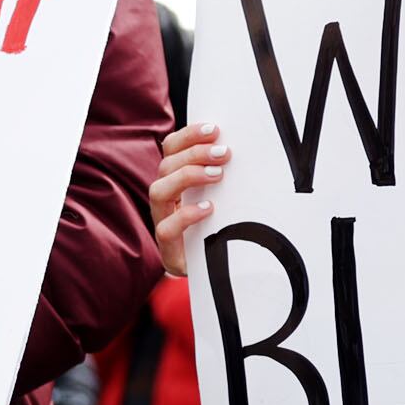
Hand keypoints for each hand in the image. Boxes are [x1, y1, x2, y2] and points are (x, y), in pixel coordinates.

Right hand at [150, 121, 226, 278]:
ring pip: (158, 191)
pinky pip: (166, 229)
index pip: (171, 149)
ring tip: (218, 175)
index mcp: (175, 181)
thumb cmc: (222, 229)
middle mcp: (164, 201)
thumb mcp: (226, 198)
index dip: (188, 136)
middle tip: (225, 153)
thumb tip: (245, 147)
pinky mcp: (169, 252)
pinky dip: (186, 215)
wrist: (217, 275)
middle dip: (195, 154)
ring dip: (187, 177)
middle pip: (166, 166)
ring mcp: (163, 224)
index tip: (214, 129)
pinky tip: (209, 208)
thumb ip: (227, 175)